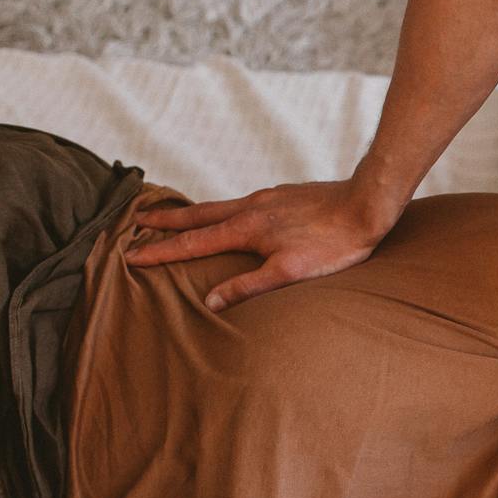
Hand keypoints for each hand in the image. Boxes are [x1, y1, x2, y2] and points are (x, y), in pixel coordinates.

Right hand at [127, 178, 401, 310]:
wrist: (366, 205)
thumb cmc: (333, 243)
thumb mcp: (290, 271)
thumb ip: (249, 285)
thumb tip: (211, 301)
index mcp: (245, 228)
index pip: (193, 242)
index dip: (161, 250)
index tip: (131, 253)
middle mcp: (250, 208)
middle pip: (198, 215)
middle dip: (166, 220)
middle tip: (137, 218)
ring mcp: (267, 198)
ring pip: (220, 206)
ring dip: (193, 212)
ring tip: (176, 215)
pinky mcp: (285, 195)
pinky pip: (242, 202)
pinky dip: (223, 209)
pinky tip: (233, 214)